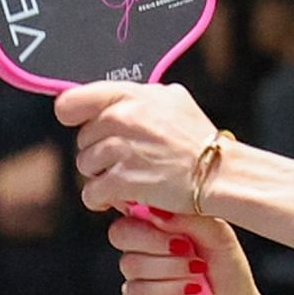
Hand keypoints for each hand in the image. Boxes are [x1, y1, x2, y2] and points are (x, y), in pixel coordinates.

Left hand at [56, 82, 217, 214]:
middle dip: (99, 151)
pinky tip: (120, 197)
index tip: (81, 123)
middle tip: (125, 159)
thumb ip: (141, 96)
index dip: (73, 115)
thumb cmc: (200, 141)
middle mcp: (123, 118)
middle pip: (82, 138)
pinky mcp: (122, 181)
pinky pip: (91, 193)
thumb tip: (117, 99)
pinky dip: (102, 199)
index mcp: (132, 96)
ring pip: (85, 165)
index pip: (73, 100)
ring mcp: (121, 150)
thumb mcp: (173, 100)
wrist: (220, 173)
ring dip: (101, 175)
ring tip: (128, 177)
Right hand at [111, 213, 258, 294]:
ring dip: (171, 268)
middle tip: (186, 248)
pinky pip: (137, 290)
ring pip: (131, 263)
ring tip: (197, 272)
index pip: (131, 204)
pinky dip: (169, 290)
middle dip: (155, 240)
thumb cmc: (227, 268)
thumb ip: (189, 217)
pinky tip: (191, 291)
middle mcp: (143, 243)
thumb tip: (155, 211)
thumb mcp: (218, 235)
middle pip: (120, 232)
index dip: (140, 208)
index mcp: (159, 219)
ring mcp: (137, 271)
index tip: (167, 219)